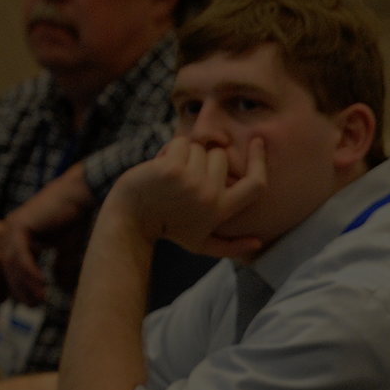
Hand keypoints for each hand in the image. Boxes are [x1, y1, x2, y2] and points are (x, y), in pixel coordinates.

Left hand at [1, 166, 92, 304]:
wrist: (81, 194)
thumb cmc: (75, 217)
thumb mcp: (66, 248)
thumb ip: (60, 266)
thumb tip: (61, 287)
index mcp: (17, 236)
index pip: (11, 268)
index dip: (20, 288)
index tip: (32, 304)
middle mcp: (10, 231)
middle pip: (8, 269)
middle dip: (21, 290)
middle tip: (34, 307)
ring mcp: (12, 227)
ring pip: (13, 265)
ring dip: (26, 285)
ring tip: (40, 300)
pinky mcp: (20, 226)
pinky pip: (20, 256)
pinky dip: (30, 273)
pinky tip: (42, 285)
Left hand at [105, 136, 266, 258]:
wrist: (130, 220)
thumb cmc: (167, 229)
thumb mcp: (200, 244)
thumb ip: (231, 246)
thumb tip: (258, 242)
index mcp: (220, 211)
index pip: (256, 185)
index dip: (259, 160)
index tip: (257, 142)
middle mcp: (210, 196)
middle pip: (220, 156)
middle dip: (203, 160)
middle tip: (184, 179)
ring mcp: (191, 181)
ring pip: (200, 148)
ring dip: (184, 155)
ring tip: (170, 176)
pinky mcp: (173, 169)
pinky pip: (181, 143)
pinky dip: (169, 150)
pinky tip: (159, 167)